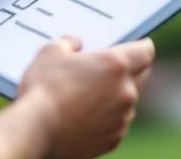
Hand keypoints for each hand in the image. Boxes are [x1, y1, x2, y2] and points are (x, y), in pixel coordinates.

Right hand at [17, 37, 154, 157]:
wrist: (35, 131)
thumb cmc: (43, 89)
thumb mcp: (51, 52)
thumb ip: (69, 43)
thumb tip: (75, 44)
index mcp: (116, 65)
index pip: (145, 51)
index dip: (141, 46)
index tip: (137, 45)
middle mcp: (126, 92)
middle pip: (141, 76)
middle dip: (130, 71)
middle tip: (108, 69)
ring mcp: (121, 118)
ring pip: (127, 102)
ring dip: (116, 96)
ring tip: (89, 95)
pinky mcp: (113, 139)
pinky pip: (116, 123)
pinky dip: (106, 118)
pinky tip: (85, 116)